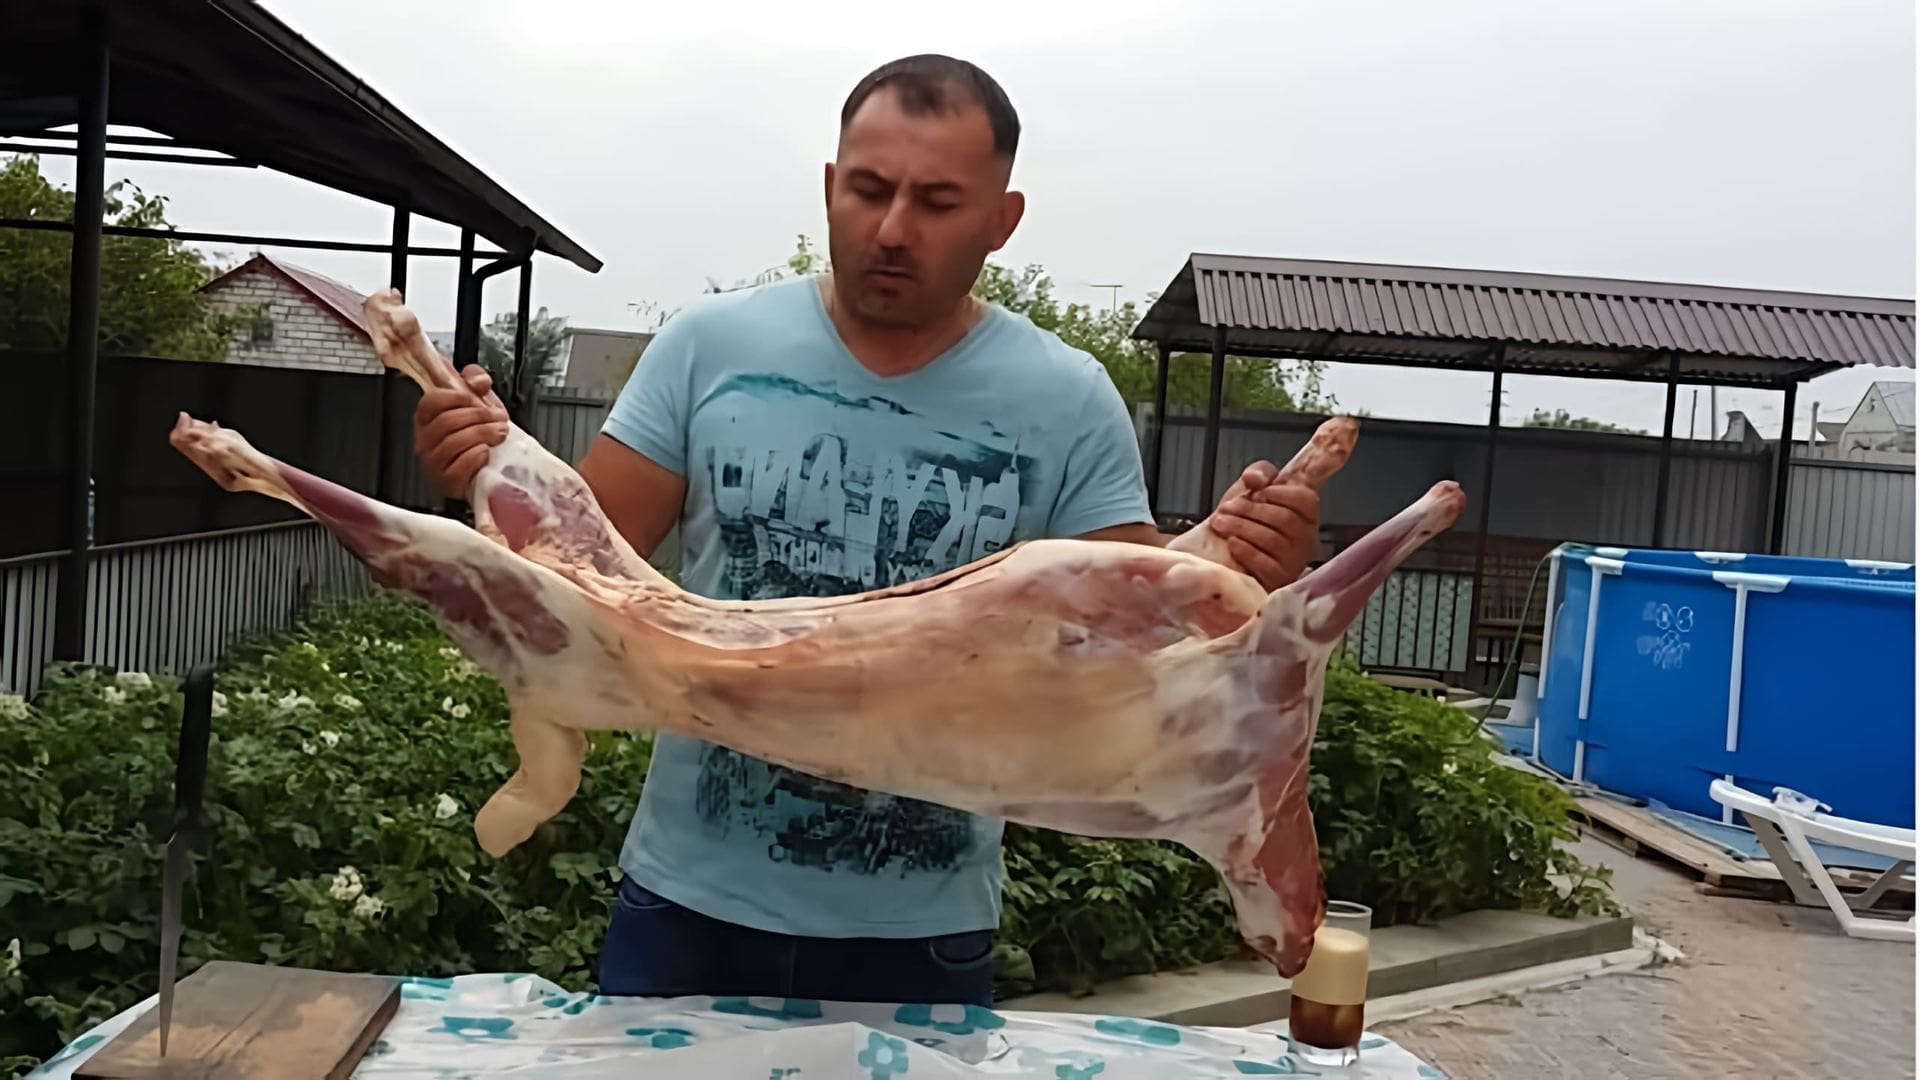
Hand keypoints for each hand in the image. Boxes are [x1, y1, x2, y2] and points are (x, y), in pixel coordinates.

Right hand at [414, 365, 509, 498]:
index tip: (476, 398)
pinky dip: (478, 455)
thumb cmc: (476, 433)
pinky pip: (462, 464)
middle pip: (447, 421)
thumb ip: (475, 380)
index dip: (454, 396)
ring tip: (500, 433)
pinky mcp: (446, 481)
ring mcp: (433, 462)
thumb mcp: (478, 401)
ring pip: (455, 442)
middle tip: (500, 418)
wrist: (484, 469)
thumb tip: (478, 381)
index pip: (430, 401)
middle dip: (479, 416)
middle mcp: (424, 439)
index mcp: (427, 417)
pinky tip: (487, 452)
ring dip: (484, 434)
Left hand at [1207, 461, 1319, 590]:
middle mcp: (1306, 539)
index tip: (1256, 492)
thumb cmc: (1245, 523)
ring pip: (1272, 540)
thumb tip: (1255, 477)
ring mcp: (1294, 561)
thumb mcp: (1253, 491)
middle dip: (1250, 510)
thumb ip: (1260, 474)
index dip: (1278, 493)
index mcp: (1306, 514)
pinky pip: (1263, 563)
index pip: (1305, 499)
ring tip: (1221, 523)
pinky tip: (1231, 543)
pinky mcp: (1278, 579)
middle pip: (1285, 519)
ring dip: (1240, 527)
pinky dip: (1244, 550)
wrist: (1223, 555)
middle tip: (1227, 507)